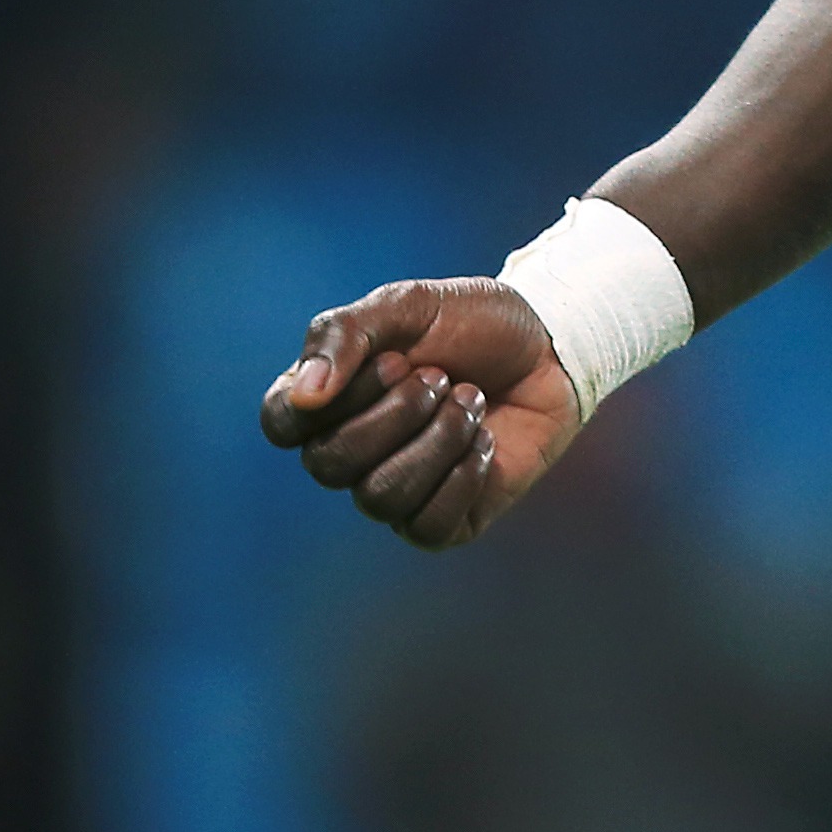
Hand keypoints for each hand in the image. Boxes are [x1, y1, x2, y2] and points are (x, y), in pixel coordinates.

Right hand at [259, 277, 580, 548]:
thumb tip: (305, 396)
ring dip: (437, 441)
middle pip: (329, 464)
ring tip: (471, 401)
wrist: (551, 348)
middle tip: (441, 375)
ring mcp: (395, 489)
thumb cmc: (472, 323)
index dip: (331, 399)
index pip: (280, 423)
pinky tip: (486, 442)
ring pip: (378, 497)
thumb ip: (344, 335)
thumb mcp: (407, 304)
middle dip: (397, 413)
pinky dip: (462, 477)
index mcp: (329, 398)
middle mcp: (351, 450)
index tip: (390, 360)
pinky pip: (426, 526)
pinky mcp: (443, 521)